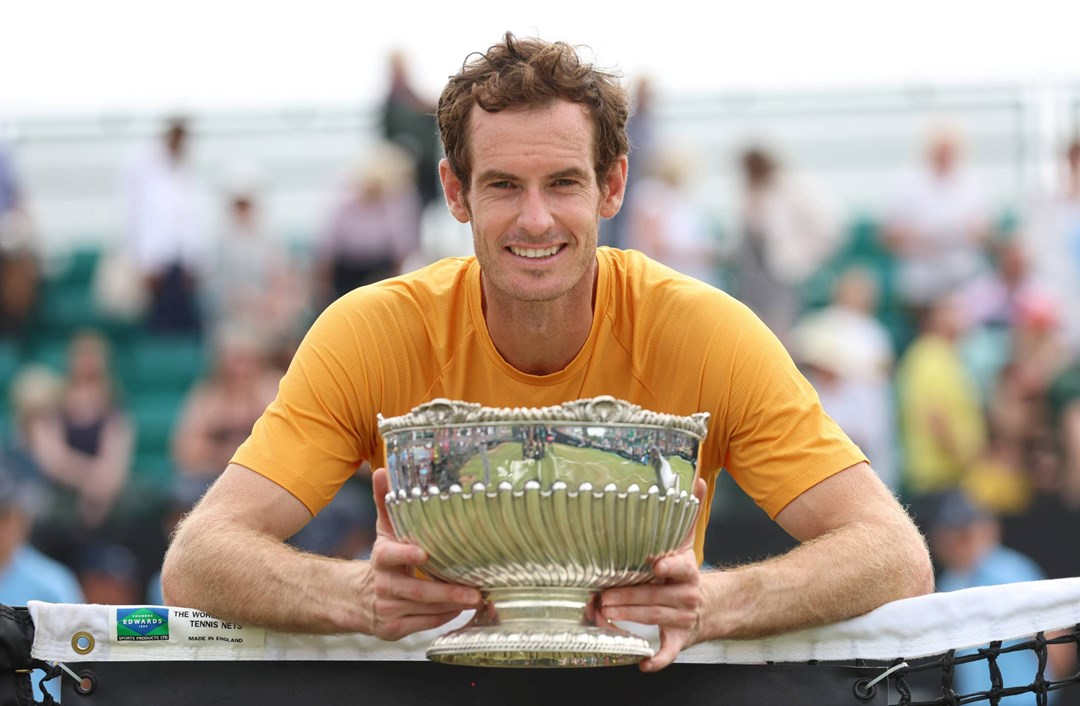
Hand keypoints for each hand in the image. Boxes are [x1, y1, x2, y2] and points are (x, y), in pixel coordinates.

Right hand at [366, 468, 481, 639]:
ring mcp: (387, 609)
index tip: (424, 553)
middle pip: (416, 591)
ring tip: (477, 598)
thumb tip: (381, 470)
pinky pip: (424, 624)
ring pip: (424, 610)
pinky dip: (444, 618)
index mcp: (380, 558)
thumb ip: (386, 502)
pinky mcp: (393, 628)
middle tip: (474, 590)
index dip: (405, 555)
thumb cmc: (383, 560)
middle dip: (447, 592)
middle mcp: (383, 585)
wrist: (357, 598)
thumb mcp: (384, 531)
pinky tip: (461, 610)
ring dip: (452, 606)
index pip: (389, 556)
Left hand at [598, 478, 706, 671]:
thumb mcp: (690, 542)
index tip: (655, 564)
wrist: (716, 607)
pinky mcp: (678, 640)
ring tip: (604, 614)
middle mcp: (686, 596)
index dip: (668, 566)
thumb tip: (695, 479)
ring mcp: (682, 619)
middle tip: (602, 596)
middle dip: (628, 597)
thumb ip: (690, 511)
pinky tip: (642, 662)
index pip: (680, 567)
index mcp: (688, 571)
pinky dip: (657, 659)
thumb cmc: (689, 574)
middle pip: (655, 596)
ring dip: (628, 618)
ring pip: (652, 618)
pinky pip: (668, 652)